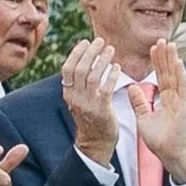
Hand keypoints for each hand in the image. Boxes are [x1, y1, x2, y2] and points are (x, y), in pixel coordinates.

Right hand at [61, 38, 123, 163]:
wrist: (96, 143)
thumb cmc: (91, 119)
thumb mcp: (80, 100)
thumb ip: (80, 84)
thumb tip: (85, 61)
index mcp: (68, 93)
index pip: (67, 68)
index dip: (76, 53)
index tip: (85, 41)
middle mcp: (75, 97)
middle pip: (79, 69)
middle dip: (90, 52)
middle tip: (100, 41)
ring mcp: (87, 104)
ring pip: (91, 76)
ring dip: (102, 60)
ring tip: (110, 49)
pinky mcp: (101, 110)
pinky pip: (105, 89)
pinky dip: (111, 76)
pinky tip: (117, 67)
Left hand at [131, 37, 185, 182]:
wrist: (171, 155)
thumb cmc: (160, 141)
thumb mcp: (143, 118)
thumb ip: (139, 102)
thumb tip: (132, 87)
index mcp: (167, 100)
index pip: (161, 77)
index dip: (157, 63)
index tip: (153, 49)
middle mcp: (176, 98)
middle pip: (169, 73)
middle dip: (165, 56)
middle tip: (161, 39)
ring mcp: (182, 102)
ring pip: (176, 76)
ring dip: (173, 60)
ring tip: (169, 44)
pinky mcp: (185, 107)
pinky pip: (182, 88)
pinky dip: (180, 74)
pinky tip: (177, 62)